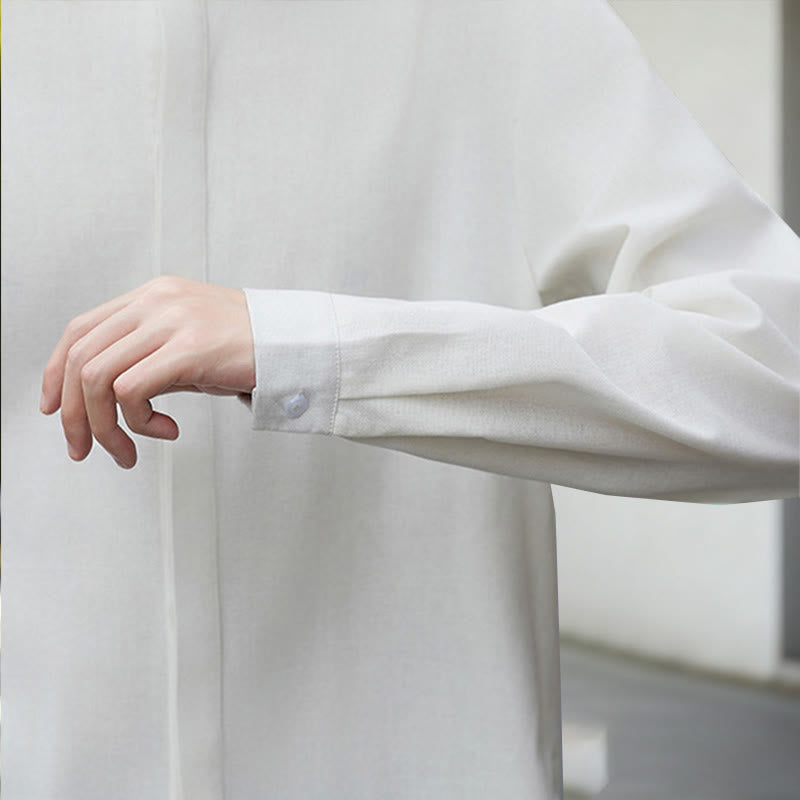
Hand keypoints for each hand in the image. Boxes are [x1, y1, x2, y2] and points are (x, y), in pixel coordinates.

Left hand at [40, 275, 255, 468]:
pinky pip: (132, 391)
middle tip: (86, 448)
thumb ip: (148, 355)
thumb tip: (108, 396)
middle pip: (80, 358)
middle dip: (74, 414)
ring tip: (128, 451)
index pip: (79, 330)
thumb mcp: (189, 342)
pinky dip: (139, 423)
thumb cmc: (249, 349)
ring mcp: (171, 322)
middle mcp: (155, 302)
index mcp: (151, 297)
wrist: (297, 345)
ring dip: (105, 427)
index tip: (53, 408)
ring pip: (98, 378)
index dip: (55, 373)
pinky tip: (167, 431)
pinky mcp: (189, 348)